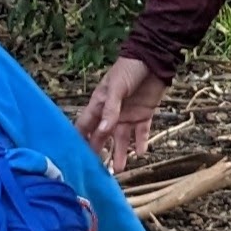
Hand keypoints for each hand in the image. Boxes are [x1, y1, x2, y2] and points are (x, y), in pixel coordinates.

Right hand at [77, 56, 167, 172]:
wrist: (154, 58)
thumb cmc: (129, 68)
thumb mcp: (117, 87)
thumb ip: (110, 110)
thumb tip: (102, 131)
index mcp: (99, 104)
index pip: (85, 126)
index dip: (80, 141)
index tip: (76, 158)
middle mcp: (111, 113)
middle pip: (102, 137)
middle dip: (99, 153)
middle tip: (97, 172)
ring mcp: (127, 115)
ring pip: (121, 139)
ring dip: (120, 153)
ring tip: (119, 170)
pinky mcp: (144, 115)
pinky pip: (141, 133)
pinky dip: (141, 143)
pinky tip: (141, 154)